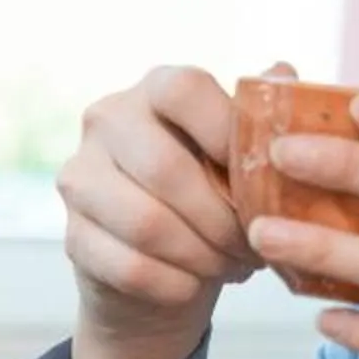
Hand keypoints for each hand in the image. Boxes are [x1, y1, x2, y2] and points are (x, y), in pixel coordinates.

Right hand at [58, 62, 288, 358]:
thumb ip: (260, 117)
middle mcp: (107, 121)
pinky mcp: (73, 236)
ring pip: (146, 223)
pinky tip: (194, 285)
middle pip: (165, 167)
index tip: (261, 174)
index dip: (226, 131)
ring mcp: (80, 178)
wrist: (160, 270)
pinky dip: (175, 285)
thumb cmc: (210, 199)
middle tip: (254, 244)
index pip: (183, 89)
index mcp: (153, 89)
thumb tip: (284, 73)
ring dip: (202, 255)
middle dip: (222, 217)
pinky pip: (130, 268)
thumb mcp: (240, 156)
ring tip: (231, 266)